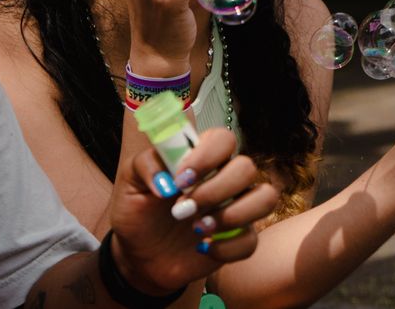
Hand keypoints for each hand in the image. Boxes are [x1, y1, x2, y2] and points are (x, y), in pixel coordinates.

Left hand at [108, 129, 278, 294]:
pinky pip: (251, 240)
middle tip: (183, 208)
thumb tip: (167, 181)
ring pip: (265, 198)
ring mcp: (235, 208)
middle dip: (216, 190)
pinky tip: (202, 248)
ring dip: (232, 215)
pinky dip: (226, 247)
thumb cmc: (137, 211)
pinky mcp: (239, 239)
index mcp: (199, 159)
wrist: (138, 255)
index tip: (181, 178)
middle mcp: (223, 179)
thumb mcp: (129, 183)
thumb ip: (145, 166)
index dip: (207, 155)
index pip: (223, 139)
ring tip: (197, 228)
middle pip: (247, 167)